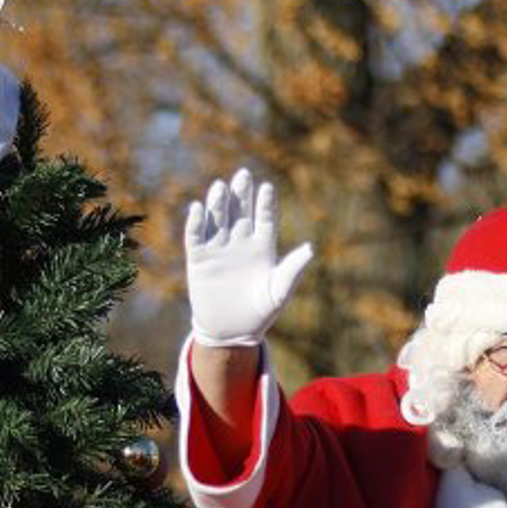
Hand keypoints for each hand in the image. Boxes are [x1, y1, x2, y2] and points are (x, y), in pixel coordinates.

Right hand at [185, 168, 313, 346]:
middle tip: (243, 175)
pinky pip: (196, 236)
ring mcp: (219, 248)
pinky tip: (197, 209)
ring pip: (218, 218)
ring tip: (221, 187)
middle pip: (241, 211)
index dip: (265, 203)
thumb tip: (310, 248)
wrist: (232, 331)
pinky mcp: (199, 259)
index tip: (267, 188)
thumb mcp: (279, 291)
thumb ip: (292, 269)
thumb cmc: (261, 312)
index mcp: (263, 246)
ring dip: (219, 203)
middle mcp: (240, 241)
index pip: (265, 217)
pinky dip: (196, 222)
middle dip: (241, 193)